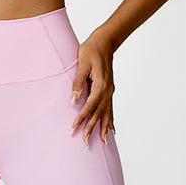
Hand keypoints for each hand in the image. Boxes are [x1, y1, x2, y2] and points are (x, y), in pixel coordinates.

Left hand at [69, 30, 115, 145]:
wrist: (105, 42)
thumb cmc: (91, 50)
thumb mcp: (82, 64)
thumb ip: (78, 83)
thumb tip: (73, 100)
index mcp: (100, 85)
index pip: (89, 106)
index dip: (81, 118)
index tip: (73, 128)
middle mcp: (107, 91)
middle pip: (99, 114)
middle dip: (92, 128)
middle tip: (85, 142)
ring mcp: (110, 91)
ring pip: (107, 113)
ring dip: (104, 128)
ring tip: (104, 142)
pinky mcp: (109, 89)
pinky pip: (111, 108)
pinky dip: (111, 119)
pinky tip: (111, 129)